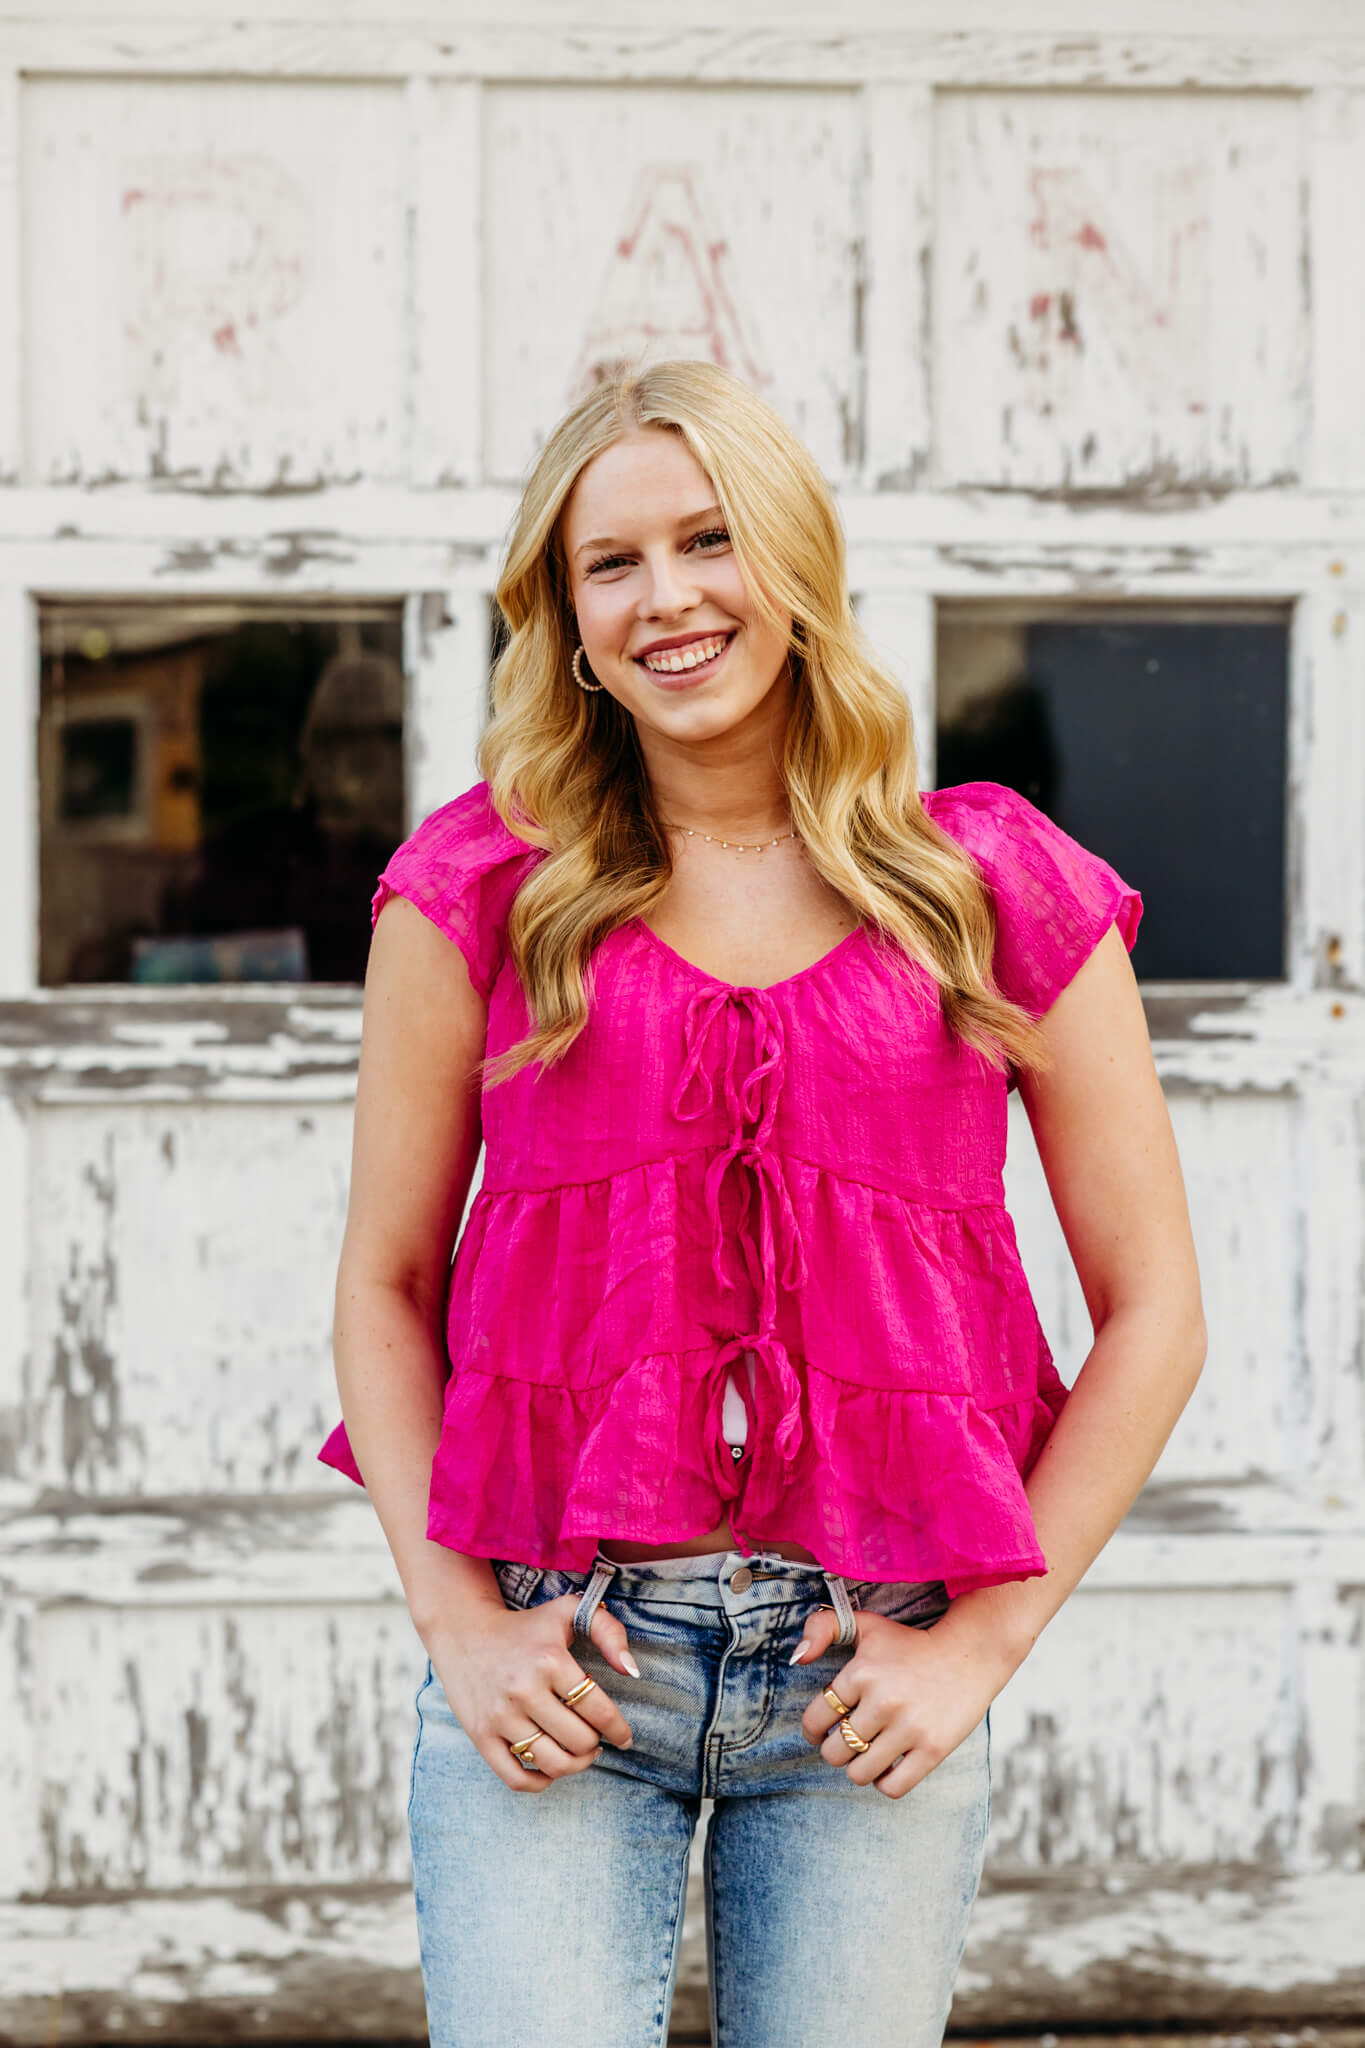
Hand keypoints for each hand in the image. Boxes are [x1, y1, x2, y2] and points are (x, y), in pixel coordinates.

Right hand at [426, 1591, 637, 1792]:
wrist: (464, 1630)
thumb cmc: (526, 1625)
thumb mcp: (569, 1612)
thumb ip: (609, 1631)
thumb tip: (631, 1671)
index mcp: (550, 1659)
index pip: (598, 1710)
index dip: (619, 1729)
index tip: (625, 1737)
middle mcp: (524, 1689)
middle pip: (579, 1740)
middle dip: (596, 1744)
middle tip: (596, 1738)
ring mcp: (500, 1716)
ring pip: (553, 1764)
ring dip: (575, 1765)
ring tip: (579, 1753)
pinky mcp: (480, 1736)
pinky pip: (517, 1778)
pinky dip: (541, 1782)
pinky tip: (551, 1767)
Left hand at [793, 1604, 1002, 1799]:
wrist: (968, 1654)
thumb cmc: (909, 1644)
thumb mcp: (865, 1625)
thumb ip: (821, 1628)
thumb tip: (797, 1659)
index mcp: (861, 1672)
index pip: (816, 1719)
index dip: (812, 1729)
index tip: (820, 1730)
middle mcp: (883, 1701)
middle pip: (834, 1752)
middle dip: (836, 1749)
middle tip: (849, 1740)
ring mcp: (909, 1728)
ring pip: (859, 1773)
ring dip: (859, 1767)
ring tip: (869, 1752)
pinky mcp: (933, 1750)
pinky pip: (892, 1788)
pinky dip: (885, 1782)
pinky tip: (890, 1763)